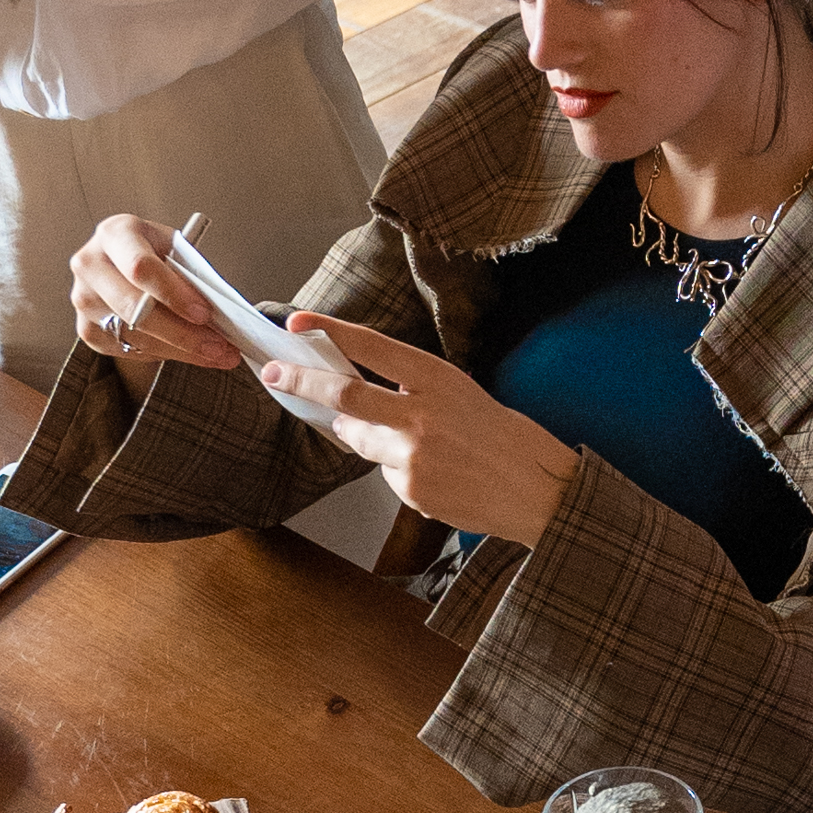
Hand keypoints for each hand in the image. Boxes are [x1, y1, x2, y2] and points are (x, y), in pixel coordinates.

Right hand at [67, 214, 237, 372]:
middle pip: (135, 308)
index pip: (141, 268)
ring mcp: (84, 300)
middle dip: (183, 332)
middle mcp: (91, 265)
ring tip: (216, 353)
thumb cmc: (153, 253)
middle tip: (219, 346)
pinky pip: (130, 350)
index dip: (174, 294)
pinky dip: (166, 353)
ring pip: (136, 335)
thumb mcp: (173, 250)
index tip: (204, 314)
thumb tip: (220, 315)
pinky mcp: (87, 329)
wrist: (121, 264)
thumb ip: (190, 276)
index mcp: (116, 234)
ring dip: (182, 349)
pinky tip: (189, 351)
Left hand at [270, 310, 577, 544]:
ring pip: (360, 438)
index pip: (372, 346)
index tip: (297, 322)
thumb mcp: (460, 393)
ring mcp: (413, 454)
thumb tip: (355, 400)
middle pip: (345, 394)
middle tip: (275, 374)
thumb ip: (411, 391)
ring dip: (363, 435)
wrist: (536, 488)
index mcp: (437, 378)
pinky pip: (386, 476)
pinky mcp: (412, 490)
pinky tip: (437, 475)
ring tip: (411, 441)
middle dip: (303, 383)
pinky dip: (400, 472)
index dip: (330, 331)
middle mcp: (421, 413)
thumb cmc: (501, 436)